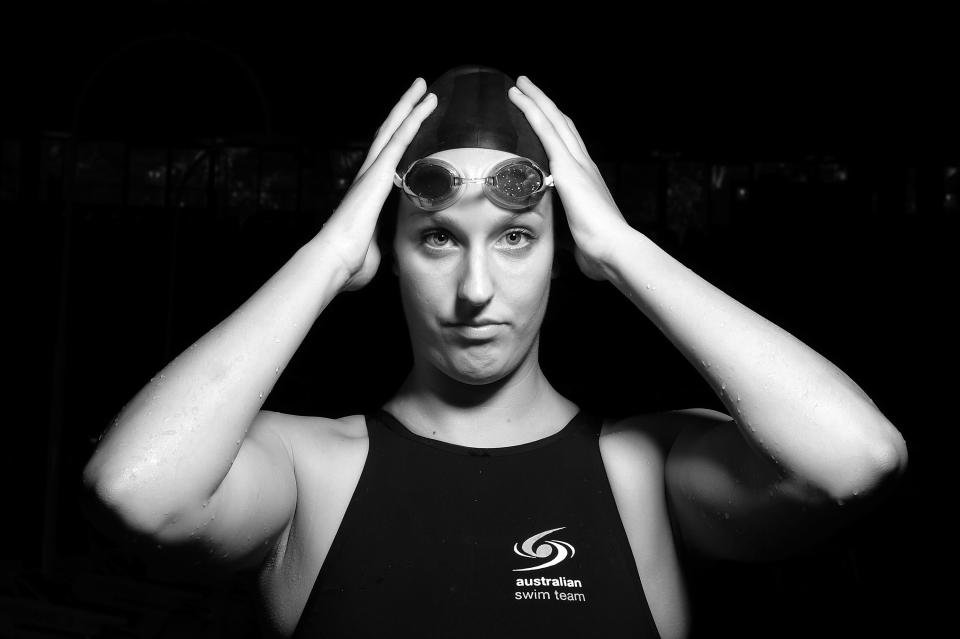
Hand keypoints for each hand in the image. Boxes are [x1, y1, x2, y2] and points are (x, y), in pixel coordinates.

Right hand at [319, 78, 436, 291]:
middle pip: (387, 135)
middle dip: (402, 113)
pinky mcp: (378, 171)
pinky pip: (400, 138)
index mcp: (367, 193)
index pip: (385, 159)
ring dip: (409, 106)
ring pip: (394, 129)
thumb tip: (391, 256)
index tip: (407, 126)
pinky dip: (414, 117)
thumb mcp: (375, 250)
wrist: (334, 260)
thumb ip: (385, 244)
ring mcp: (372, 171)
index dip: (395, 140)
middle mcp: (367, 176)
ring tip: (423, 87)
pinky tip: (426, 102)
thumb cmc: (350, 262)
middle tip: (417, 92)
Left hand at [507, 76, 630, 280]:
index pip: (570, 147)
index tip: (547, 117)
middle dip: (546, 105)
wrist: (614, 248)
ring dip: (535, 98)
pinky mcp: (566, 164)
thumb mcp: (583, 241)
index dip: (558, 129)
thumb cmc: (602, 252)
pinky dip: (531, 108)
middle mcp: (584, 164)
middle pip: (562, 125)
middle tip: (529, 87)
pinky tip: (518, 94)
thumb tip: (573, 252)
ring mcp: (576, 162)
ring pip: (552, 119)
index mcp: (588, 181)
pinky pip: (544, 128)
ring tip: (520, 83)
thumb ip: (575, 239)